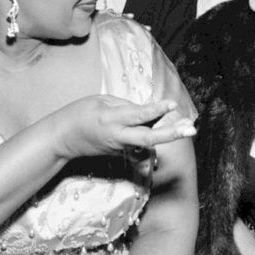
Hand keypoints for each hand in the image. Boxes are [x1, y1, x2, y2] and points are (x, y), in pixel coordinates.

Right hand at [51, 96, 195, 159]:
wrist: (63, 139)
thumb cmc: (79, 114)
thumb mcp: (101, 101)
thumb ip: (125, 105)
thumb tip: (146, 110)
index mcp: (110, 120)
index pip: (137, 115)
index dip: (155, 110)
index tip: (172, 105)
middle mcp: (118, 136)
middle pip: (148, 138)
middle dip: (170, 134)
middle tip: (190, 129)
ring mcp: (120, 147)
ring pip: (148, 142)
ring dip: (168, 135)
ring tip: (188, 128)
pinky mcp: (121, 153)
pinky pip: (141, 144)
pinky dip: (155, 138)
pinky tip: (171, 132)